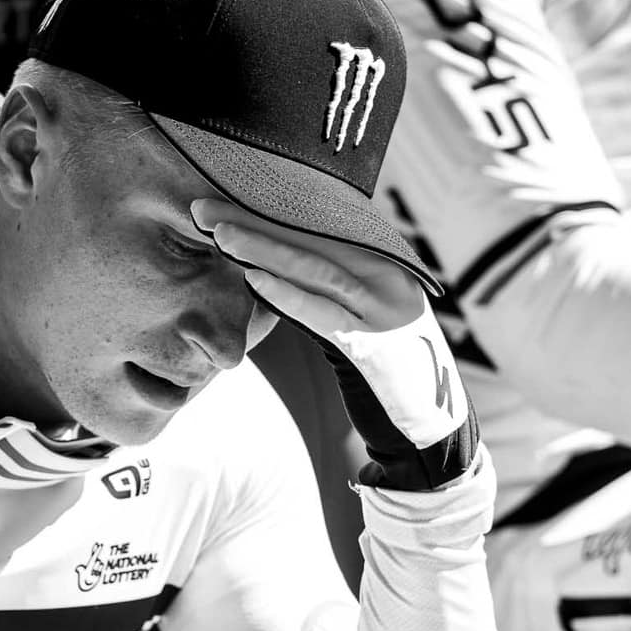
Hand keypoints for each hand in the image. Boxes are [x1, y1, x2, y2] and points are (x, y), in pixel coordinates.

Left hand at [190, 198, 475, 490]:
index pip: (321, 225)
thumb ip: (324, 290)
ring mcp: (384, 310)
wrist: (425, 434)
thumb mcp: (358, 321)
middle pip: (314, 238)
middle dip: (257, 220)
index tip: (226, 195)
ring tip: (220, 233)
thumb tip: (268, 262)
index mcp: (385, 263)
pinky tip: (253, 278)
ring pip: (315, 268)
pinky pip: (323, 314)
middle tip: (205, 207)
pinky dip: (287, 294)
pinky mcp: (374, 346)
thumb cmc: (382, 376)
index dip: (271, 209)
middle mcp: (389, 277)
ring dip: (264, 249)